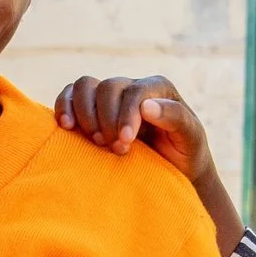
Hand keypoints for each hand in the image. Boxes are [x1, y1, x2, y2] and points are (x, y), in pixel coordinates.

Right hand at [55, 74, 210, 173]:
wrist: (173, 170)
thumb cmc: (185, 154)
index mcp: (158, 89)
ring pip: (86, 86)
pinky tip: (67, 126)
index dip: (126, 114)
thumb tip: (147, 105)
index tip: (125, 142)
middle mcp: (132, 87)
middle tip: (114, 148)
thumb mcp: (191, 137)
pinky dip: (64, 106)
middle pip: (108, 87)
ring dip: (84, 112)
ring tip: (94, 140)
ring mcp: (110, 97)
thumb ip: (176, 118)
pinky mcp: (91, 108)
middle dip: (107, 119)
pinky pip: (70, 95)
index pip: (135, 91)